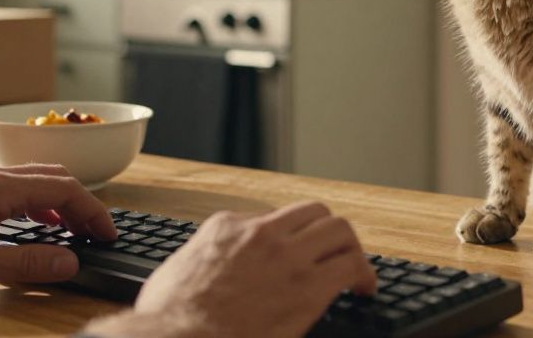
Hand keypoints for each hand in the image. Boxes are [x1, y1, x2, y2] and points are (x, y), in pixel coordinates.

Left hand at [0, 164, 117, 294]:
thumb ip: (28, 262)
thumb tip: (70, 262)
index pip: (63, 188)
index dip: (92, 211)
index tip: (108, 233)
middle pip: (54, 178)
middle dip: (82, 203)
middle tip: (98, 232)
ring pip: (37, 180)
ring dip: (63, 202)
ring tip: (77, 229)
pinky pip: (20, 188)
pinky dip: (42, 203)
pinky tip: (43, 223)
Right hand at [84, 202, 375, 337]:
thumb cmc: (167, 319)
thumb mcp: (175, 271)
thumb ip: (201, 259)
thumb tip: (205, 270)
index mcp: (226, 227)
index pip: (270, 218)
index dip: (286, 239)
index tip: (292, 256)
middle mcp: (261, 233)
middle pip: (313, 212)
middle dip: (327, 231)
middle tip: (334, 252)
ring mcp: (287, 256)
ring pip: (339, 229)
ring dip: (350, 247)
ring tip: (356, 269)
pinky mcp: (308, 287)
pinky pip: (351, 265)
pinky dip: (364, 274)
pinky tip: (364, 289)